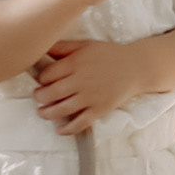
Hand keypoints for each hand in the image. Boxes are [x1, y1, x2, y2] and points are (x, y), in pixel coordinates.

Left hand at [29, 38, 149, 135]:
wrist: (136, 68)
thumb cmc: (108, 55)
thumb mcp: (85, 45)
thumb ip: (63, 47)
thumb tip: (42, 47)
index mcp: (76, 62)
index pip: (48, 74)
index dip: (42, 79)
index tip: (41, 81)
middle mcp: (82, 80)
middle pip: (52, 93)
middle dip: (40, 97)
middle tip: (38, 96)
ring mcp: (91, 97)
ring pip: (62, 109)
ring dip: (47, 113)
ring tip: (42, 112)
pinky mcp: (100, 110)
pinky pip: (80, 123)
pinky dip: (67, 129)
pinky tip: (59, 130)